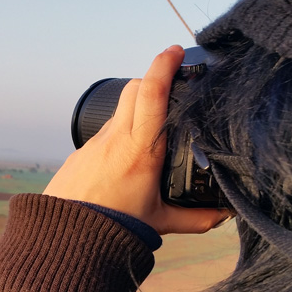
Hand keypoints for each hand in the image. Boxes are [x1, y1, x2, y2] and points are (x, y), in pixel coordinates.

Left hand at [44, 45, 229, 234]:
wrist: (65, 240)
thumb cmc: (114, 229)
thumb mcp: (161, 222)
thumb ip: (197, 218)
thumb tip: (226, 214)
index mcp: (140, 150)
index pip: (151, 93)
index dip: (164, 65)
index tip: (176, 51)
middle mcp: (116, 139)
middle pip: (134, 88)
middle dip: (154, 78)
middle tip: (173, 83)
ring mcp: (95, 143)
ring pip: (119, 109)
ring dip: (138, 109)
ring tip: (155, 127)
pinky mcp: (82, 152)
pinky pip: (104, 132)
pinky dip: (121, 133)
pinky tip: (128, 156)